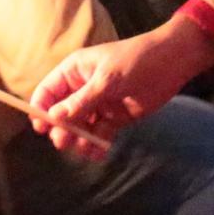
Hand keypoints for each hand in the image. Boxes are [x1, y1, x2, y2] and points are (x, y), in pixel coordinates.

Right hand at [30, 15, 213, 158]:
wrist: (171, 64)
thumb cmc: (136, 61)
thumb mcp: (107, 80)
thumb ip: (81, 101)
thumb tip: (53, 118)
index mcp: (74, 71)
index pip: (48, 92)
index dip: (41, 109)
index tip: (42, 128)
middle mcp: (82, 89)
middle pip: (61, 114)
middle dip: (61, 129)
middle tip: (66, 141)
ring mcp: (98, 105)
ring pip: (79, 128)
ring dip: (79, 141)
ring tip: (87, 148)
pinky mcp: (113, 118)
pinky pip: (98, 135)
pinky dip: (96, 146)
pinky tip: (99, 153)